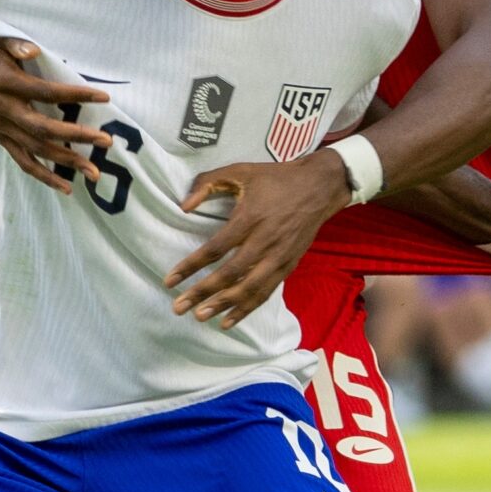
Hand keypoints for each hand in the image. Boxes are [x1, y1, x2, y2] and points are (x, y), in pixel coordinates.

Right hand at [0, 38, 110, 193]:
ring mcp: (1, 128)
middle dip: (77, 136)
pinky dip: (44, 176)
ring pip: (36, 151)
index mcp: (4, 83)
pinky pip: (24, 162)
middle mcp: (2, 110)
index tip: (103, 97)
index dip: (74, 95)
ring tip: (93, 173)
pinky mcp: (1, 138)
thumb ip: (15, 45)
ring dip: (66, 163)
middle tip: (105, 141)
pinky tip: (66, 186)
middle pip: (43, 129)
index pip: (45, 92)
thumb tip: (34, 52)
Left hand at [166, 152, 350, 328]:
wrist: (320, 186)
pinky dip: (247, 308)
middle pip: (230, 274)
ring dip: (224, 305)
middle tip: (178, 307)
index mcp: (250, 218)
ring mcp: (279, 256)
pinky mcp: (289, 265)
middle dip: (202, 293)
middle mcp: (265, 241)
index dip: (191, 266)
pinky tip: (228, 320)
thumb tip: (184, 207)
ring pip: (249, 288)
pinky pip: (265, 291)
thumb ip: (208, 182)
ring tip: (200, 317)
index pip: (215, 249)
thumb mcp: (240, 171)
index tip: (170, 280)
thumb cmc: (275, 178)